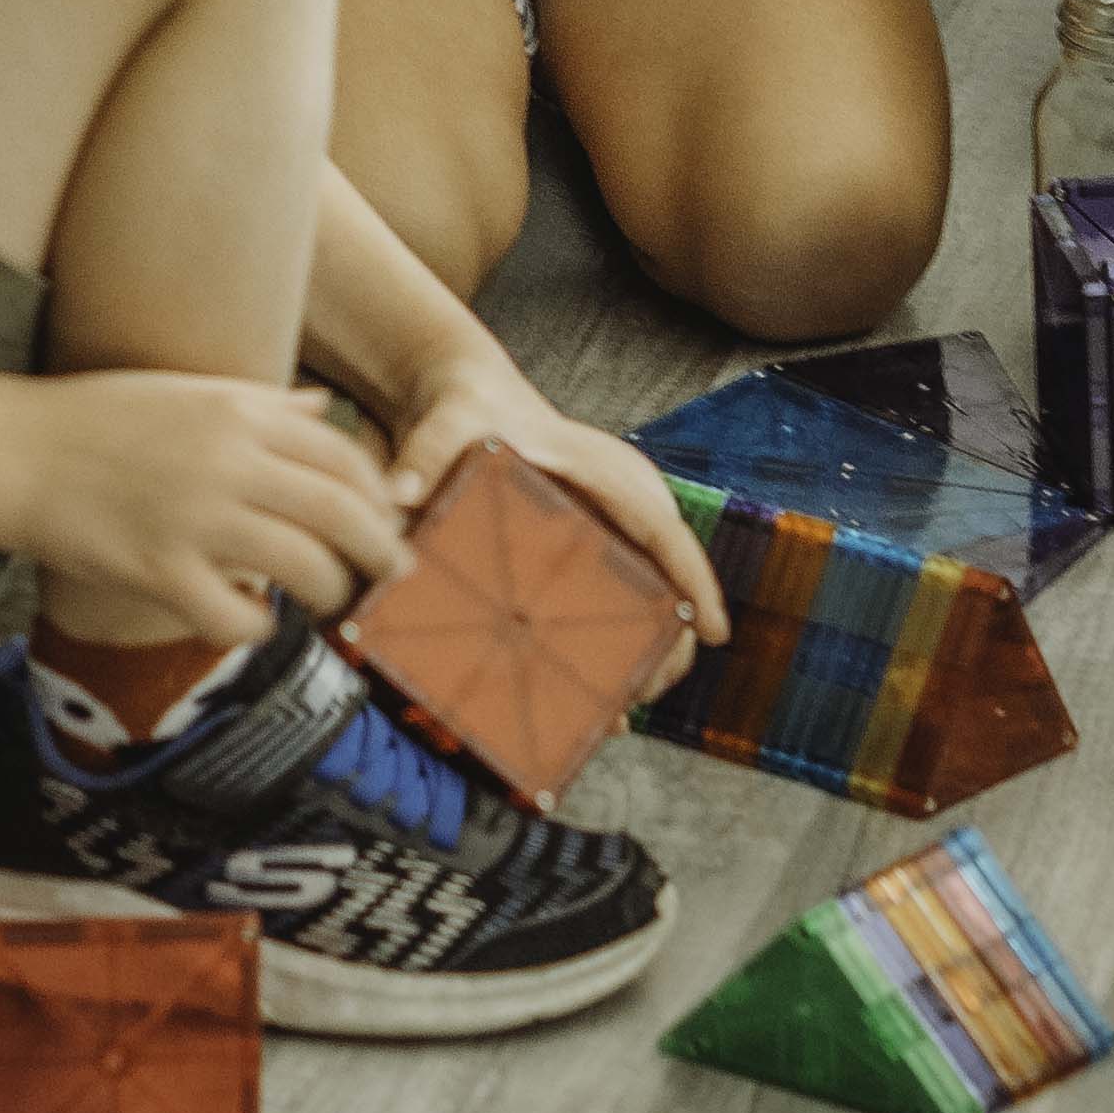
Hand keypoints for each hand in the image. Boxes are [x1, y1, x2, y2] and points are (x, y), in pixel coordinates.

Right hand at [1, 369, 411, 646]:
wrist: (18, 453)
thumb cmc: (102, 418)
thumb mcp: (190, 391)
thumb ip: (265, 402)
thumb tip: (325, 407)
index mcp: (240, 414)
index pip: (344, 458)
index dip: (379, 498)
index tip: (389, 523)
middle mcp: (228, 463)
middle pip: (339, 513)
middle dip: (379, 552)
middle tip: (391, 576)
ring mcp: (193, 519)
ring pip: (300, 566)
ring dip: (329, 592)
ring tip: (329, 602)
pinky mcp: (157, 571)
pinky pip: (232, 614)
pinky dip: (257, 626)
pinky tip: (258, 621)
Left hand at [376, 345, 727, 681]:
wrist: (463, 400)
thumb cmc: (467, 409)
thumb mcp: (448, 426)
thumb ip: (423, 454)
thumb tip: (398, 493)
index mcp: (606, 475)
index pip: (665, 530)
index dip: (696, 582)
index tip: (714, 631)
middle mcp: (624, 503)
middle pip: (672, 578)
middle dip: (673, 641)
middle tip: (645, 696)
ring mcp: (614, 528)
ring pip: (655, 597)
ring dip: (650, 652)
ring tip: (620, 712)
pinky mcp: (596, 547)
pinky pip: (626, 597)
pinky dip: (622, 642)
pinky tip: (603, 694)